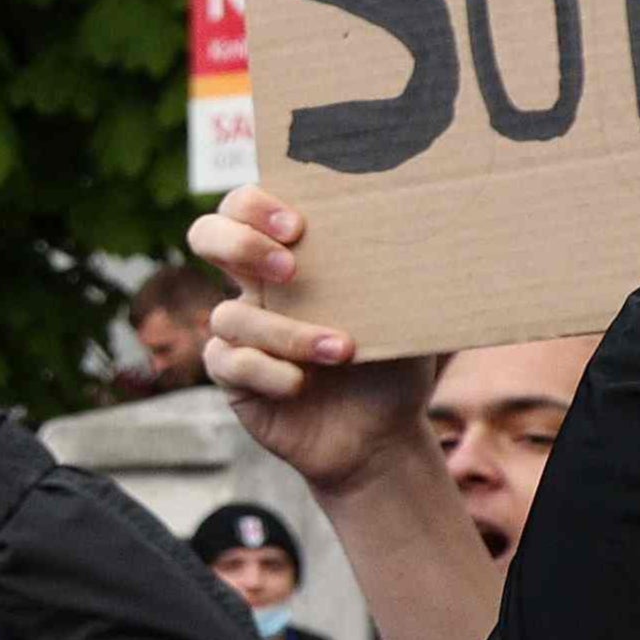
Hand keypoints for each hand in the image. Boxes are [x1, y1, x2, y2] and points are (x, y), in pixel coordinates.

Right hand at [175, 191, 433, 493]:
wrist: (381, 434)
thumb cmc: (392, 363)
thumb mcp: (405, 311)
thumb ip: (402, 272)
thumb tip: (433, 230)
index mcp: (292, 255)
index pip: (246, 206)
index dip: (254, 205)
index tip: (298, 226)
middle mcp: (257, 287)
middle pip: (206, 235)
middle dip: (239, 243)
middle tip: (290, 269)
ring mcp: (241, 332)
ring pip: (230, 315)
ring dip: (287, 332)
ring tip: (342, 351)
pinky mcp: (233, 378)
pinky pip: (230, 363)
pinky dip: (268, 371)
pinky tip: (301, 384)